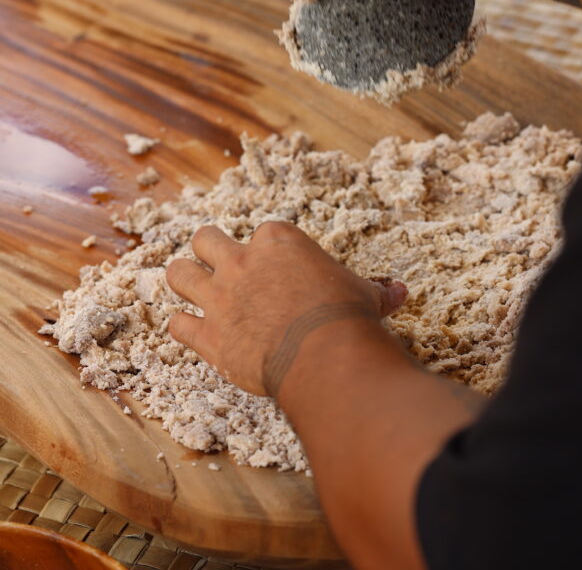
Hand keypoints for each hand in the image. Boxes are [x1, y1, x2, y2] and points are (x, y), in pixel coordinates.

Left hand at [165, 221, 406, 397]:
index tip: (273, 267)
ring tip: (190, 288)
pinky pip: (177, 324)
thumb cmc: (346, 316)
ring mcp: (219, 296)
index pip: (261, 233)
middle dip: (207, 249)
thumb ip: (374, 290)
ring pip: (178, 272)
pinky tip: (191, 332)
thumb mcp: (363, 295)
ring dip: (182, 279)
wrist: (324, 353)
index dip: (264, 250)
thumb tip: (400, 292)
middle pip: (204, 238)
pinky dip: (182, 327)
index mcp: (277, 241)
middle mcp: (241, 261)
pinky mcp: (208, 334)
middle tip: (217, 265)